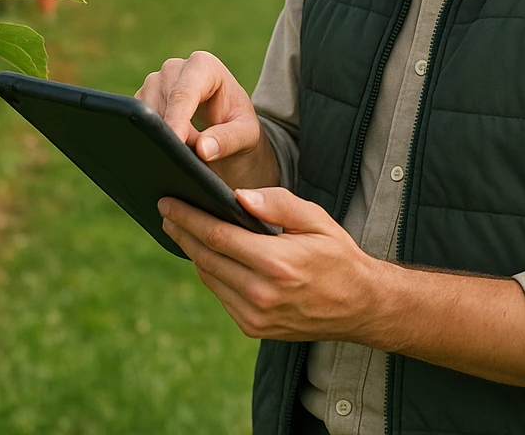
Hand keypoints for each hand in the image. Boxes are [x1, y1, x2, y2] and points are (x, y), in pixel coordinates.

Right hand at [135, 50, 279, 188]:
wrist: (227, 128)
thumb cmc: (239, 126)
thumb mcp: (246, 134)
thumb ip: (228, 140)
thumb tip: (203, 149)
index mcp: (203, 65)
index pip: (184, 94)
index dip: (177, 120)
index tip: (175, 143)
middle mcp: (175, 68)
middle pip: (161, 103)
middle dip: (170, 132)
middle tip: (184, 160)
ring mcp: (155, 82)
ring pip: (145, 113)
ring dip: (160, 136)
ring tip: (183, 154)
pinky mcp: (142, 98)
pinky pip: (137, 120)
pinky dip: (149, 137)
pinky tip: (166, 149)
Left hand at [158, 186, 380, 342]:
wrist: (359, 305)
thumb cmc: (337, 254)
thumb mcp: (315, 219)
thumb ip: (277, 203)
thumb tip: (237, 196)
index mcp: (276, 263)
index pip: (217, 235)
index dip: (188, 217)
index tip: (168, 202)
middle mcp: (262, 294)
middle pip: (205, 257)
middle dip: (181, 231)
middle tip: (165, 210)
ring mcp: (255, 316)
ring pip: (209, 277)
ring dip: (191, 252)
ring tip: (179, 228)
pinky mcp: (253, 328)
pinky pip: (221, 294)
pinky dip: (210, 272)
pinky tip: (206, 254)